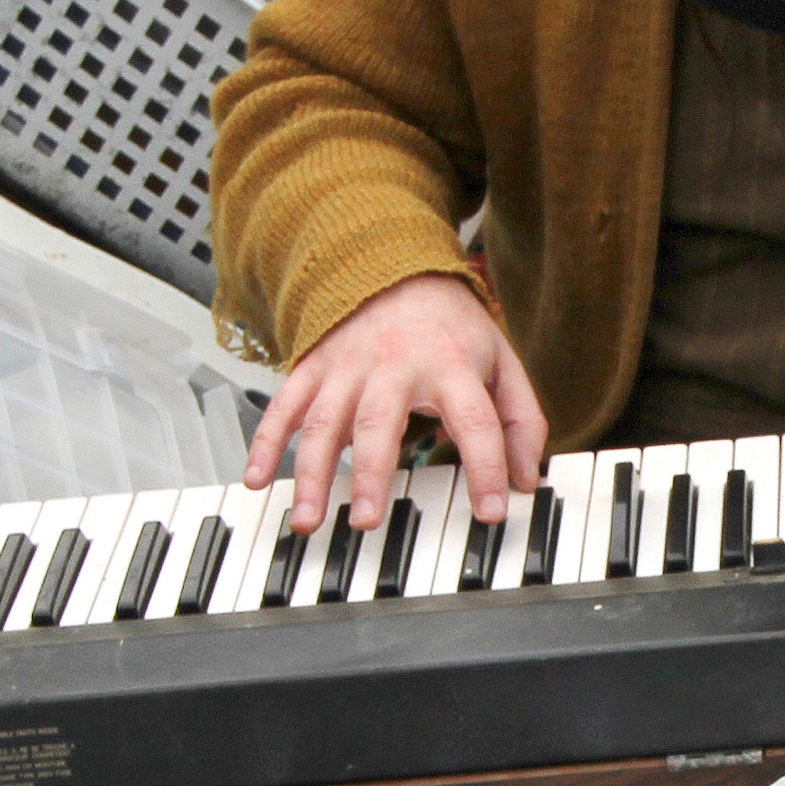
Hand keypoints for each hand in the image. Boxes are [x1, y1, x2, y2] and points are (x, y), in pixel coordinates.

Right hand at [243, 274, 548, 531]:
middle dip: (372, 475)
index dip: (485, 467)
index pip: (474, 420)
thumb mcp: (502, 362)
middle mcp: (395, 365)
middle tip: (368, 521)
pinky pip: (284, 408)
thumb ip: (520, 421)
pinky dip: (267, 443)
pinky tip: (258, 479)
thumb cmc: (451, 327)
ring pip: (325, 423)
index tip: (489, 512)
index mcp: (450, 364)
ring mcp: (347, 367)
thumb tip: (526, 479)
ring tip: (309, 519)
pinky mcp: (313, 369)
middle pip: (381, 423)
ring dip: (313, 473)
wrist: (395, 264)